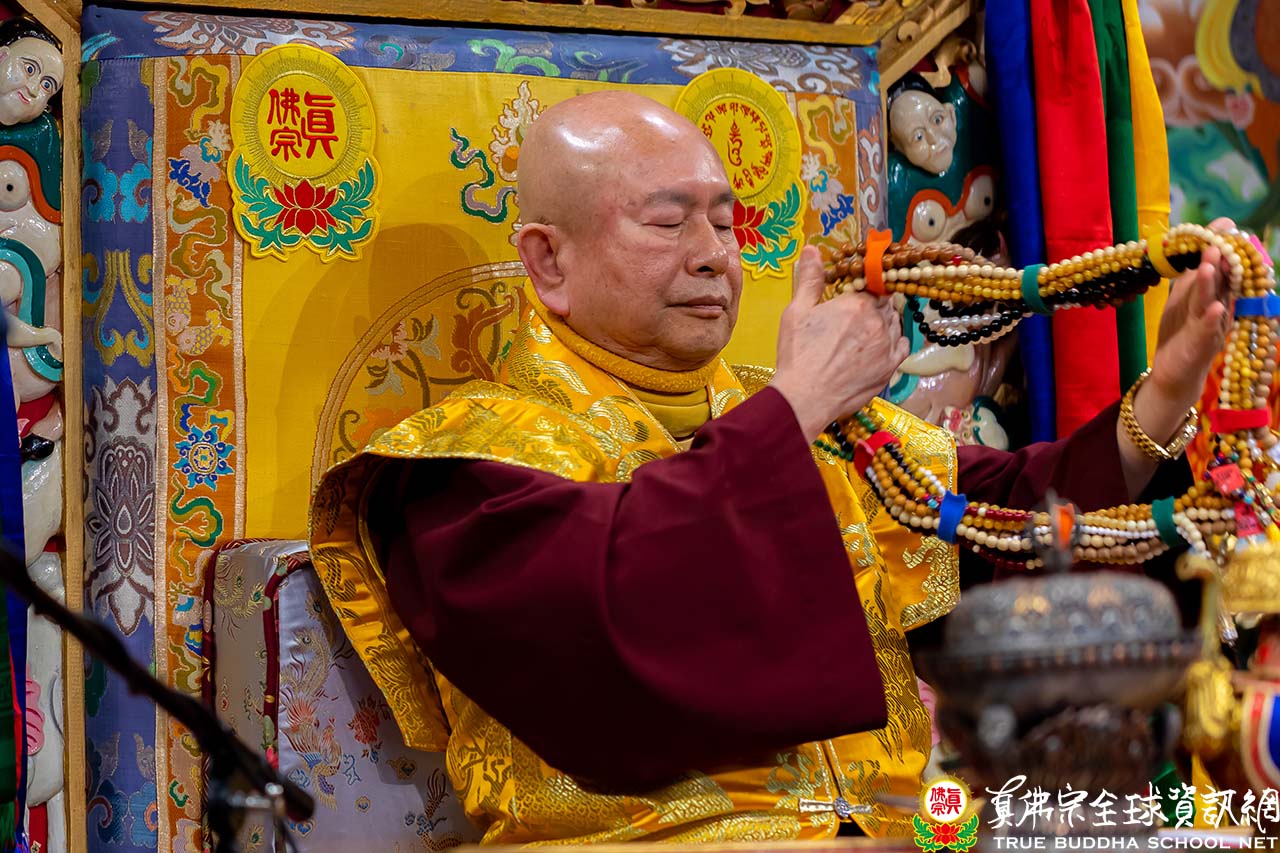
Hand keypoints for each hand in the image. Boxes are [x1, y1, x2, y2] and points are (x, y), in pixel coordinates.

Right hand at [770, 246, 909, 439]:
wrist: (806, 397)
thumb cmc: (798, 354)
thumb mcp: (797, 311)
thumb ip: (810, 278)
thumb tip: (812, 249)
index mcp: (857, 303)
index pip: (874, 282)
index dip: (867, 283)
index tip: (858, 289)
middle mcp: (878, 321)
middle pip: (885, 302)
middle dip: (874, 303)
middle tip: (856, 312)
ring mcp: (887, 345)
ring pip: (895, 322)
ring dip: (884, 321)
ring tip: (864, 330)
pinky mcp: (890, 367)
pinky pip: (902, 345)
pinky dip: (894, 341)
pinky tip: (879, 344)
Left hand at [1148, 217, 1236, 415]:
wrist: (1174, 370)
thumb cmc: (1181, 331)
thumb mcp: (1184, 298)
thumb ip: (1193, 275)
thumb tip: (1200, 244)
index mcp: (1214, 294)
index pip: (1223, 267)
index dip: (1224, 248)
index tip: (1224, 226)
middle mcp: (1218, 306)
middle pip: (1223, 281)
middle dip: (1222, 261)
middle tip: (1217, 240)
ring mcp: (1211, 326)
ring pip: (1213, 300)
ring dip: (1213, 282)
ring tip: (1211, 264)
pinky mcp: (1201, 344)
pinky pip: (1208, 329)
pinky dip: (1212, 318)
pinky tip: (1216, 307)